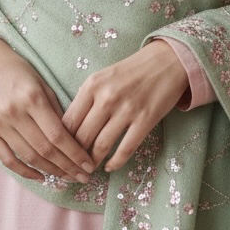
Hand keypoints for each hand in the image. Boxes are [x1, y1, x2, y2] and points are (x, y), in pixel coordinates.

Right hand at [0, 38, 95, 182]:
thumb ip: (56, 110)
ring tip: (67, 177)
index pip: (58, 135)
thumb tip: (73, 139)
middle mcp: (14, 113)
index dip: (75, 154)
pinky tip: (41, 176)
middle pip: (45, 150)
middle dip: (67, 167)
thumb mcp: (42, 83)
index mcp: (32, 98)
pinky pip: (8, 159)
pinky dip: (25, 171)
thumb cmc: (18, 70)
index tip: (89, 165)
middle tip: (83, 177)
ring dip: (51, 171)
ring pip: (29, 157)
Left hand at [62, 40, 188, 171]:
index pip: (68, 121)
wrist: (167, 60)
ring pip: (101, 145)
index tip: (63, 151)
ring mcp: (127, 109)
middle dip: (75, 156)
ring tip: (89, 169)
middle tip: (74, 166)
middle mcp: (107, 98)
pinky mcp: (146, 120)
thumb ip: (86, 98)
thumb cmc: (131, 71)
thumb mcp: (102, 76)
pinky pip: (126, 149)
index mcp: (92, 86)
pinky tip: (110, 166)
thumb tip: (70, 126)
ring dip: (93, 162)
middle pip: (82, 136)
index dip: (62, 141)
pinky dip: (115, 162)